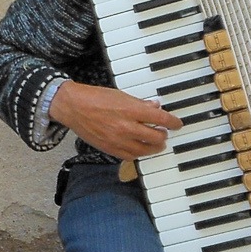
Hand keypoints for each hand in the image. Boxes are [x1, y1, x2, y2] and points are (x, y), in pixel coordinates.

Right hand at [49, 80, 181, 159]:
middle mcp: (127, 127)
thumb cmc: (94, 98)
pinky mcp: (110, 149)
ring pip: (145, 150)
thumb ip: (139, 103)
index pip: (161, 118)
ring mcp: (118, 140)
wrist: (73, 107)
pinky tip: (140, 149)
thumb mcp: (120, 95)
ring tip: (156, 144)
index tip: (177, 124)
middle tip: (164, 133)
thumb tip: (155, 106)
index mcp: (131, 110)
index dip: (173, 122)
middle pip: (156, 137)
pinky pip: (130, 156)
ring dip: (154, 147)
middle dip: (163, 135)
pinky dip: (139, 153)